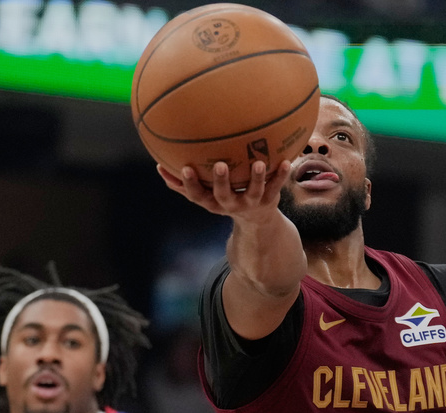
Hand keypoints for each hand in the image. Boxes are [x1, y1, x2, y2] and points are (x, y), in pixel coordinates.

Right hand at [157, 159, 290, 224]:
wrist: (257, 220)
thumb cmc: (224, 198)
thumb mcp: (205, 195)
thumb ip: (181, 184)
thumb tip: (158, 166)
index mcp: (213, 203)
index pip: (197, 195)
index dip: (190, 184)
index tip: (184, 167)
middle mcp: (231, 204)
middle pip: (224, 195)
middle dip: (221, 182)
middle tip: (219, 165)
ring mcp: (251, 202)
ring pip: (253, 191)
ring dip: (256, 178)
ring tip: (258, 162)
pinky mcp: (269, 199)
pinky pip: (276, 186)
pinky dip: (282, 174)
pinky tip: (287, 159)